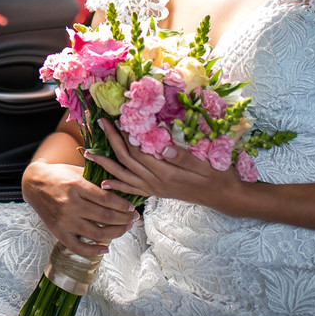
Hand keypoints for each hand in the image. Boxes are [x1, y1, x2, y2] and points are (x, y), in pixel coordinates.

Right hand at [22, 160, 139, 257]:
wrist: (34, 183)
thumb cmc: (59, 175)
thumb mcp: (77, 171)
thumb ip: (96, 180)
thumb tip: (121, 190)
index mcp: (76, 185)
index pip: (107, 199)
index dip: (123, 205)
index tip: (132, 207)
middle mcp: (70, 204)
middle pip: (105, 217)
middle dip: (125, 219)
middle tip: (134, 218)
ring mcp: (64, 220)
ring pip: (97, 233)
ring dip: (116, 233)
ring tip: (125, 229)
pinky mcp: (57, 232)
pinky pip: (78, 247)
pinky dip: (94, 250)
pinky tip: (106, 248)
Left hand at [86, 119, 245, 211]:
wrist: (225, 197)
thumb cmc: (218, 176)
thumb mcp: (206, 163)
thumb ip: (184, 157)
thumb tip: (163, 146)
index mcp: (166, 172)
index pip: (138, 150)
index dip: (124, 133)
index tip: (114, 117)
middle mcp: (156, 182)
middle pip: (127, 159)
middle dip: (111, 141)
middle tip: (98, 123)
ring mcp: (155, 189)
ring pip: (124, 175)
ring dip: (106, 163)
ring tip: (88, 154)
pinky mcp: (157, 193)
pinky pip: (132, 190)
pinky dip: (117, 186)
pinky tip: (104, 184)